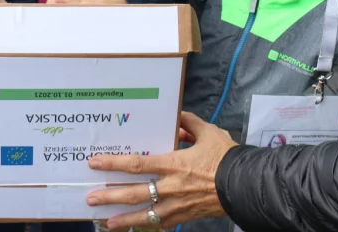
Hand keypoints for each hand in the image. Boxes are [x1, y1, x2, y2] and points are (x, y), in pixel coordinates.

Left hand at [85, 112, 237, 229]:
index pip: (137, 164)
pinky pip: (162, 224)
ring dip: (124, 219)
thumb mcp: (208, 133)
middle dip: (110, 196)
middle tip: (91, 198)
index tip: (95, 163)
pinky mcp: (185, 216)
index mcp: (174, 164)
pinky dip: (148, 226)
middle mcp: (171, 187)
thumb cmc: (227, 158)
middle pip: (134, 193)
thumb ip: (189, 123)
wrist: (247, 185)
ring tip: (106, 223)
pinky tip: (135, 228)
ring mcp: (177, 205)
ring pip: (145, 215)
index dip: (114, 163)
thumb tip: (177, 116)